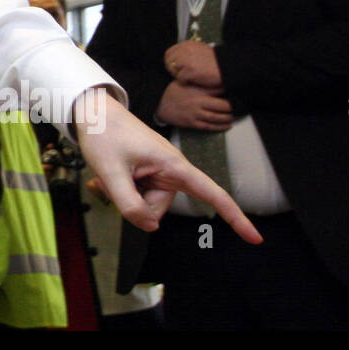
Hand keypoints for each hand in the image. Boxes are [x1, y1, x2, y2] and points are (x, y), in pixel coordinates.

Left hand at [74, 88, 260, 243]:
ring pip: (145, 204)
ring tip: (110, 171)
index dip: (235, 217)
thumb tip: (151, 227)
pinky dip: (121, 190)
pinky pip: (138, 195)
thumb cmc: (104, 134)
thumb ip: (129, 204)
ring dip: (124, 194)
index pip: (212, 195)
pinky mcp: (148, 174)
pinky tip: (108, 176)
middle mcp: (172, 171)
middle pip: (158, 208)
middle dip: (133, 202)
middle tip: (112, 177)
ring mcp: (159, 173)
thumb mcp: (111, 172)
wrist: (92, 111)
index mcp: (174, 166)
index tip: (256, 238)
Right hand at [156, 80, 233, 130]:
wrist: (158, 104)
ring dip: (228, 118)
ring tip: (234, 116)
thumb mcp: (185, 82)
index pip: (218, 91)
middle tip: (240, 107)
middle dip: (232, 108)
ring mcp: (195, 114)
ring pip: (217, 118)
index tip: (238, 93)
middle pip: (221, 107)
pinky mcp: (192, 123)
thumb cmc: (173, 91)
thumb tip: (218, 82)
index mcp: (197, 91)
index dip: (230, 93)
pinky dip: (220, 127)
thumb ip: (201, 83)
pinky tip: (227, 125)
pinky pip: (209, 126)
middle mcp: (198, 103)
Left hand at [163, 40, 221, 86]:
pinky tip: (195, 80)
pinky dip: (186, 82)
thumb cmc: (215, 62)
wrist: (228, 67)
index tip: (178, 69)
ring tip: (191, 77)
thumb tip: (175, 60)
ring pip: (173, 71)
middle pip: (168, 63)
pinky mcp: (189, 70)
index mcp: (186, 44)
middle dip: (174, 70)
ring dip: (180, 76)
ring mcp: (186, 60)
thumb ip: (187, 53)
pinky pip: (180, 79)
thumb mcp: (199, 50)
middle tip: (183, 75)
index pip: (169, 54)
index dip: (172, 63)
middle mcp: (184, 50)